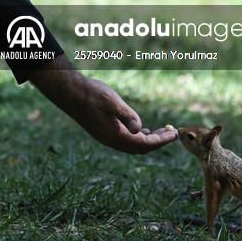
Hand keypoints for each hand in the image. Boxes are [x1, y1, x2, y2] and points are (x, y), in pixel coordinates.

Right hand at [28, 58, 179, 154]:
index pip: (143, 143)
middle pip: (139, 148)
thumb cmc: (89, 92)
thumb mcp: (109, 99)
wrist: (67, 92)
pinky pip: (124, 141)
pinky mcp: (103, 132)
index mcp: (114, 134)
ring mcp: (105, 137)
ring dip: (148, 141)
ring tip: (162, 132)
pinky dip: (137, 138)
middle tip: (172, 133)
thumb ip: (126, 114)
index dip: (161, 141)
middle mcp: (110, 140)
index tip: (174, 134)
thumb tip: (140, 128)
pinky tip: (141, 129)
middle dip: (157, 142)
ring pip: (132, 146)